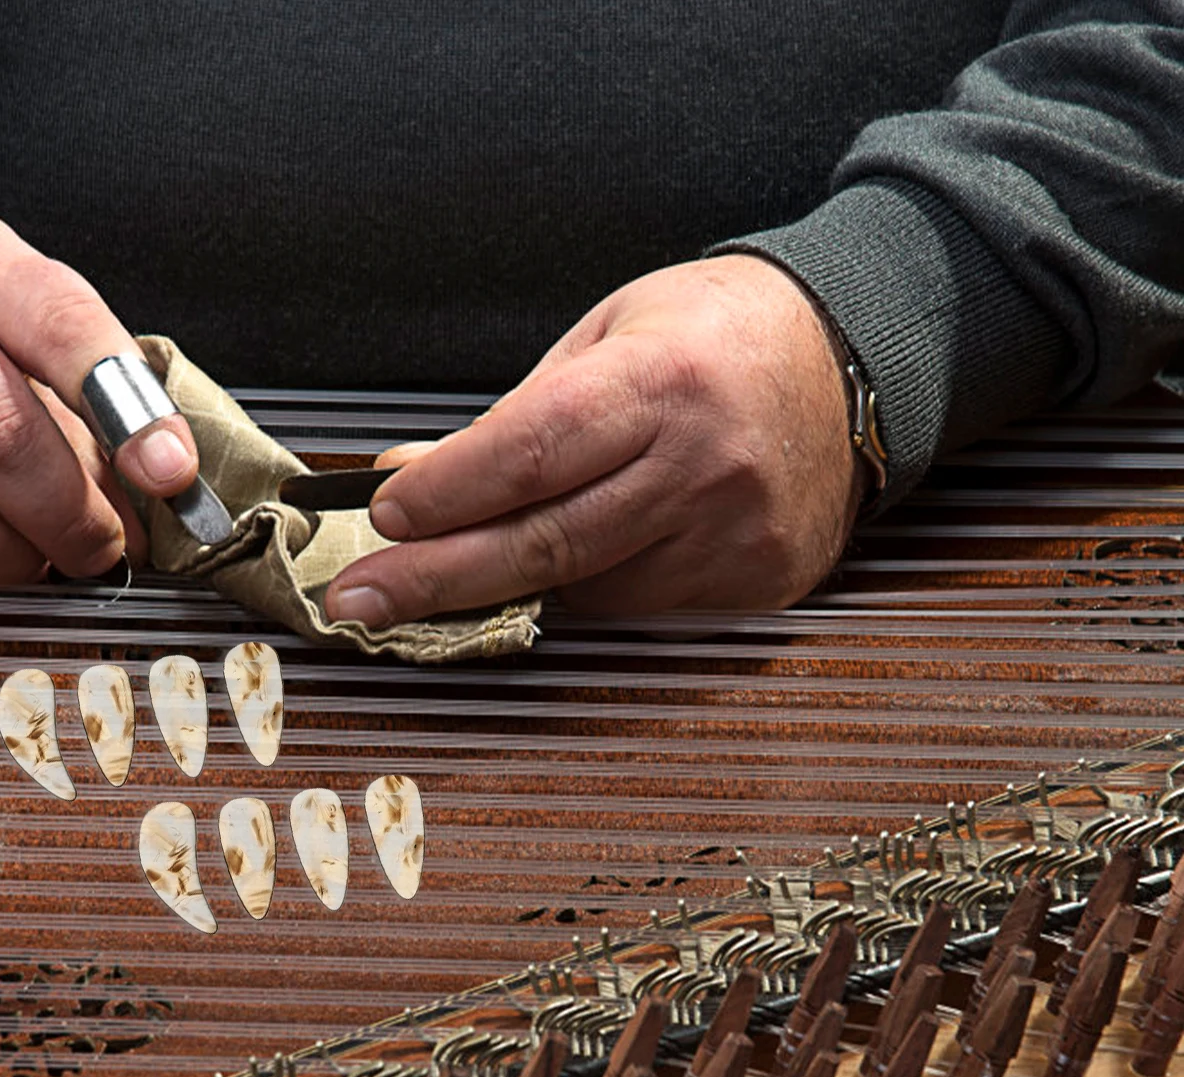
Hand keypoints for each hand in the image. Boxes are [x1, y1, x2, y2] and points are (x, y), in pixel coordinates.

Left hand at [324, 255, 862, 622]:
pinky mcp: (750, 583)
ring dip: (501, 588)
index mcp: (664, 383)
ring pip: (582, 589)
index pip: (532, 452)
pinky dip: (576, 595)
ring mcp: (731, 536)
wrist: (849, 363)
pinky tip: (552, 570)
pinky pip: (634, 608)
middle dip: (436, 578)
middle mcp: (703, 467)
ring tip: (442, 577)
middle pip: (545, 543)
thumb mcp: (608, 336)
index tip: (384, 514)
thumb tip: (410, 478)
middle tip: (359, 601)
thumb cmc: (716, 337)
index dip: (448, 492)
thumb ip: (512, 417)